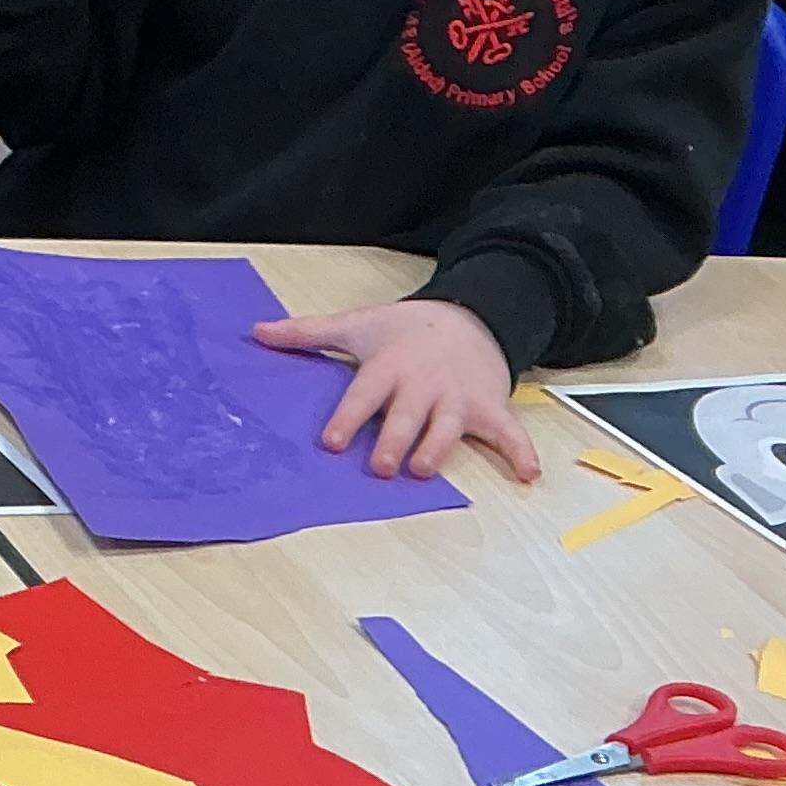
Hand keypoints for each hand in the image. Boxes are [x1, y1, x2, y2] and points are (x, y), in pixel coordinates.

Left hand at [251, 298, 539, 483]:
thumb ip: (308, 334)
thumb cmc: (405, 328)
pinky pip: (508, 432)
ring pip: (448, 427)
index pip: (364, 394)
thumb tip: (257, 333)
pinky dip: (521, 451)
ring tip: (423, 469)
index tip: (331, 441)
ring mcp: (458, 397)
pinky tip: (529, 474)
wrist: (472, 311)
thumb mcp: (358, 325)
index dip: (348, 417)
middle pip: (407, 416)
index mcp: (389, 367)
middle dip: (394, 440)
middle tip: (381, 465)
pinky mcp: (489, 406)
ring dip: (437, 447)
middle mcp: (424, 385)